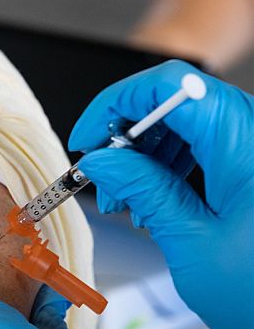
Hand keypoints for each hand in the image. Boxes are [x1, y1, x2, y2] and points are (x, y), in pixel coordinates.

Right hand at [69, 60, 253, 328]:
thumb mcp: (192, 243)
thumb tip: (100, 159)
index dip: (117, 103)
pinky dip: (170, 165)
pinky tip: (153, 198)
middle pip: (176, 100)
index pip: (170, 85)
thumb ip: (144, 190)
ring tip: (128, 199)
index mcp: (246, 146)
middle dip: (127, 134)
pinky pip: (205, 143)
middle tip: (105, 176)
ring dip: (146, 153)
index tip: (89, 138)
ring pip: (186, 121)